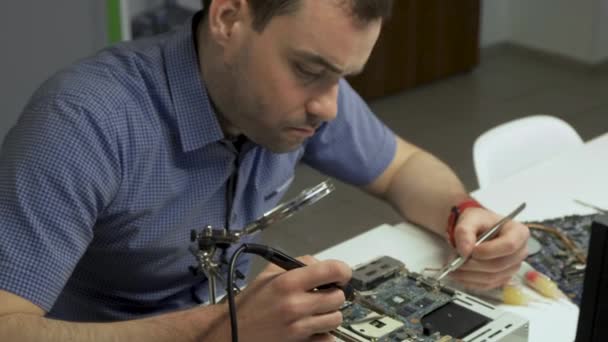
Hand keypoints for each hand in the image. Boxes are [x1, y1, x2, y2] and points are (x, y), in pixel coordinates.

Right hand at [209, 255, 350, 341]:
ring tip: (315, 312)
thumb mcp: (269, 273)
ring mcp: (299, 328)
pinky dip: (324, 333)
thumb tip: (322, 265)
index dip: (343, 271)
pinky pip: (328, 338)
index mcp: (289, 282)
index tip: (341, 275)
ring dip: (329, 314)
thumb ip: (298, 263)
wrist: (232, 331)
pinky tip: (313, 328)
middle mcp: (296, 304)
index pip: (333, 270)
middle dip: (333, 294)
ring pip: (336, 318)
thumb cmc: (251, 301)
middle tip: (322, 295)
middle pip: (338, 297)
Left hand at [449, 207, 529, 289]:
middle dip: (475, 265)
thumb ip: (465, 232)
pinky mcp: (502, 278)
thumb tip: (464, 251)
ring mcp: (512, 267)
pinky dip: (471, 281)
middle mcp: (519, 252)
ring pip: (492, 277)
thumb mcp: (470, 220)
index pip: (509, 246)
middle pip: (499, 265)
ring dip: (470, 275)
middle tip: (456, 261)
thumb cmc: (478, 222)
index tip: (472, 251)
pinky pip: (487, 285)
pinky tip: (459, 274)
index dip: (489, 251)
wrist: (475, 229)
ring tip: (453, 267)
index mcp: (518, 233)